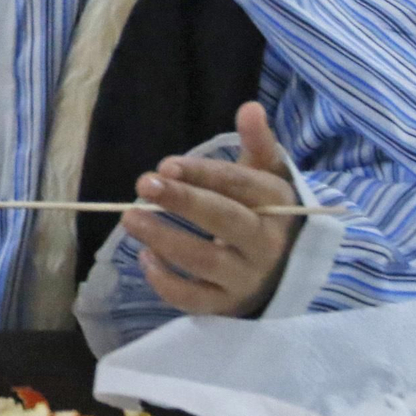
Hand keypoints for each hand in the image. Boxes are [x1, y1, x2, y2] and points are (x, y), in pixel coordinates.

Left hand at [121, 102, 301, 317]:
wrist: (286, 272)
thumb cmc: (265, 214)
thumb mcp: (267, 177)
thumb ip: (258, 144)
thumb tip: (251, 108)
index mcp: (276, 205)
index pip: (239, 185)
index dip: (202, 174)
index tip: (166, 165)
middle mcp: (265, 244)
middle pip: (224, 220)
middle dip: (183, 201)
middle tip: (142, 184)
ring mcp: (246, 278)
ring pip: (205, 261)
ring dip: (165, 239)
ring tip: (130, 218)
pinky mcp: (227, 306)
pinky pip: (196, 301)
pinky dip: (167, 283)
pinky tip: (145, 259)